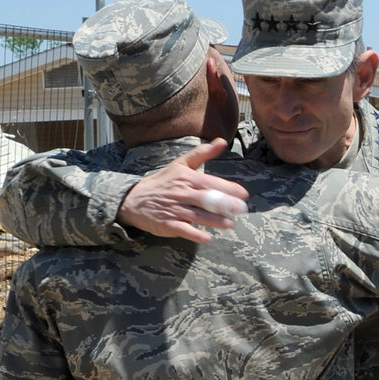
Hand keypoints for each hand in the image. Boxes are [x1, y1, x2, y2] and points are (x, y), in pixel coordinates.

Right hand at [117, 139, 248, 242]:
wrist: (135, 200)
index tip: (243, 193)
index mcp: (186, 177)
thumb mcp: (180, 164)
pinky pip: (183, 229)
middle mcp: (181, 193)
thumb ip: (202, 154)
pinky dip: (194, 233)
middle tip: (241, 209)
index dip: (227, 188)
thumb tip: (222, 141)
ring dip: (213, 220)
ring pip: (197, 215)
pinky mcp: (167, 224)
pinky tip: (207, 238)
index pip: (209, 182)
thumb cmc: (162, 182)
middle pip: (205, 199)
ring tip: (230, 224)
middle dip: (223, 204)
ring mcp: (174, 209)